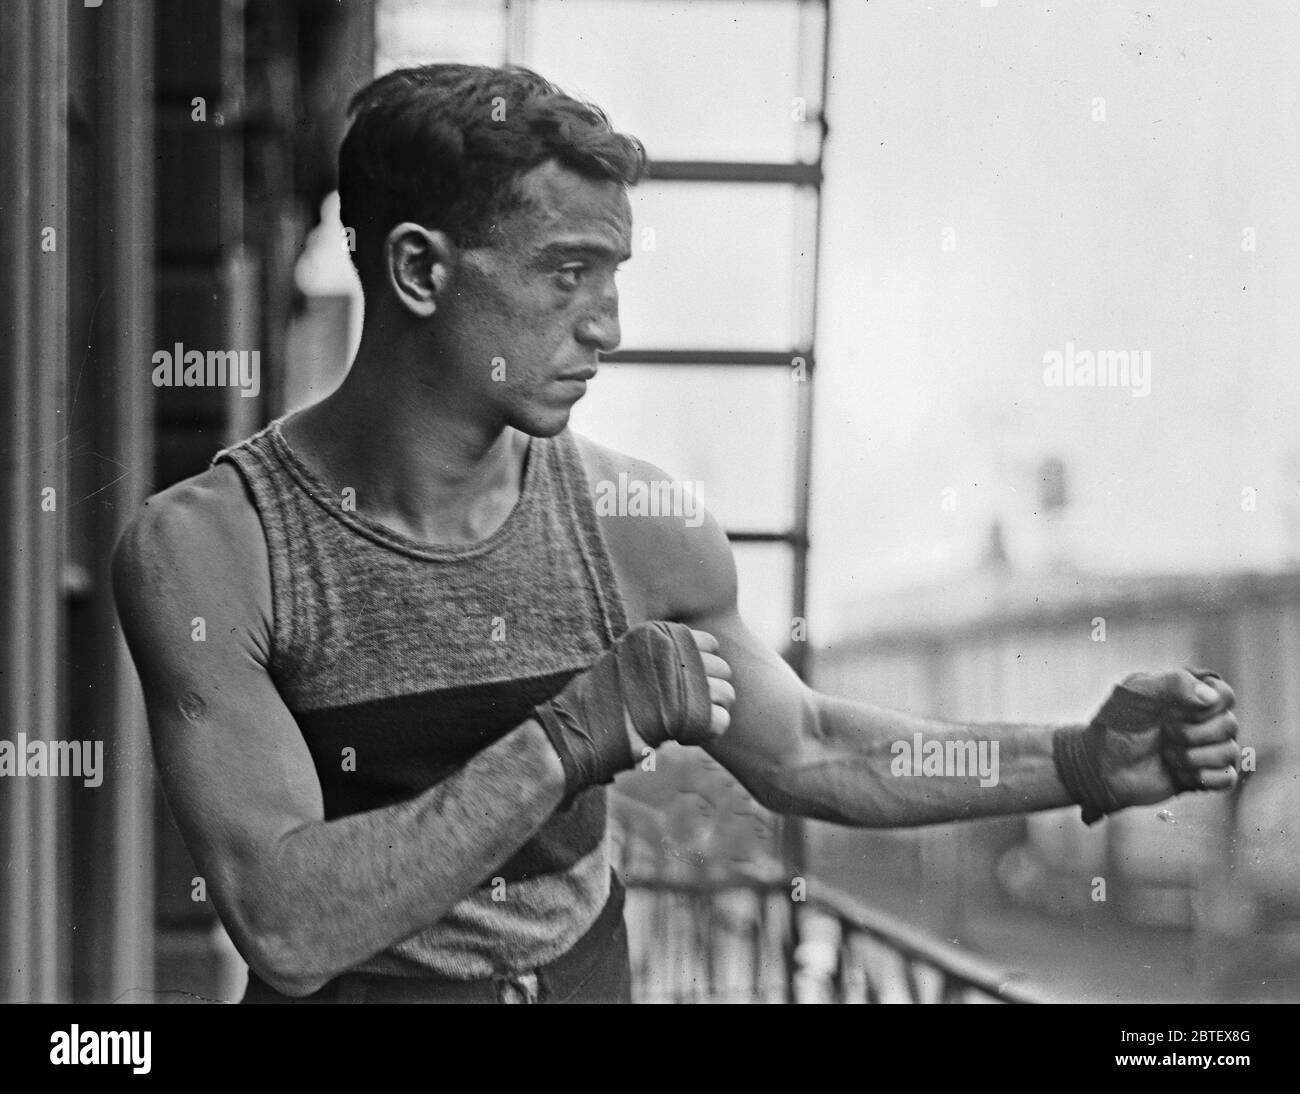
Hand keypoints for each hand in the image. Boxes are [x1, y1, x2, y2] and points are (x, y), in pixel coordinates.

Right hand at [535, 620, 732, 803]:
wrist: (577, 732)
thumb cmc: (595, 701)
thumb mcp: (621, 662)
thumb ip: (652, 656)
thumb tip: (687, 660)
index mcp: (656, 635)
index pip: (707, 642)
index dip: (703, 666)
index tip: (689, 686)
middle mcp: (672, 653)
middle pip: (721, 669)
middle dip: (712, 690)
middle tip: (694, 709)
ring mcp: (681, 683)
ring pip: (726, 693)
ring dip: (714, 711)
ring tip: (693, 724)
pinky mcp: (686, 715)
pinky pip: (721, 720)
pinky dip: (711, 732)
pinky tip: (690, 737)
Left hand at [1053, 667, 1239, 822]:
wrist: (1101, 765)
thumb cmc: (1116, 724)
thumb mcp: (1137, 693)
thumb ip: (1172, 683)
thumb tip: (1212, 697)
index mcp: (1189, 697)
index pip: (1225, 695)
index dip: (1208, 705)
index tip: (1176, 711)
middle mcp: (1202, 722)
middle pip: (1230, 724)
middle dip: (1194, 733)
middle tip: (1165, 734)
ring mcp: (1203, 749)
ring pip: (1230, 752)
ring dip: (1193, 756)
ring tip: (1166, 755)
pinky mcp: (1202, 776)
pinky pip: (1228, 779)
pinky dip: (1204, 777)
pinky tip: (1179, 773)